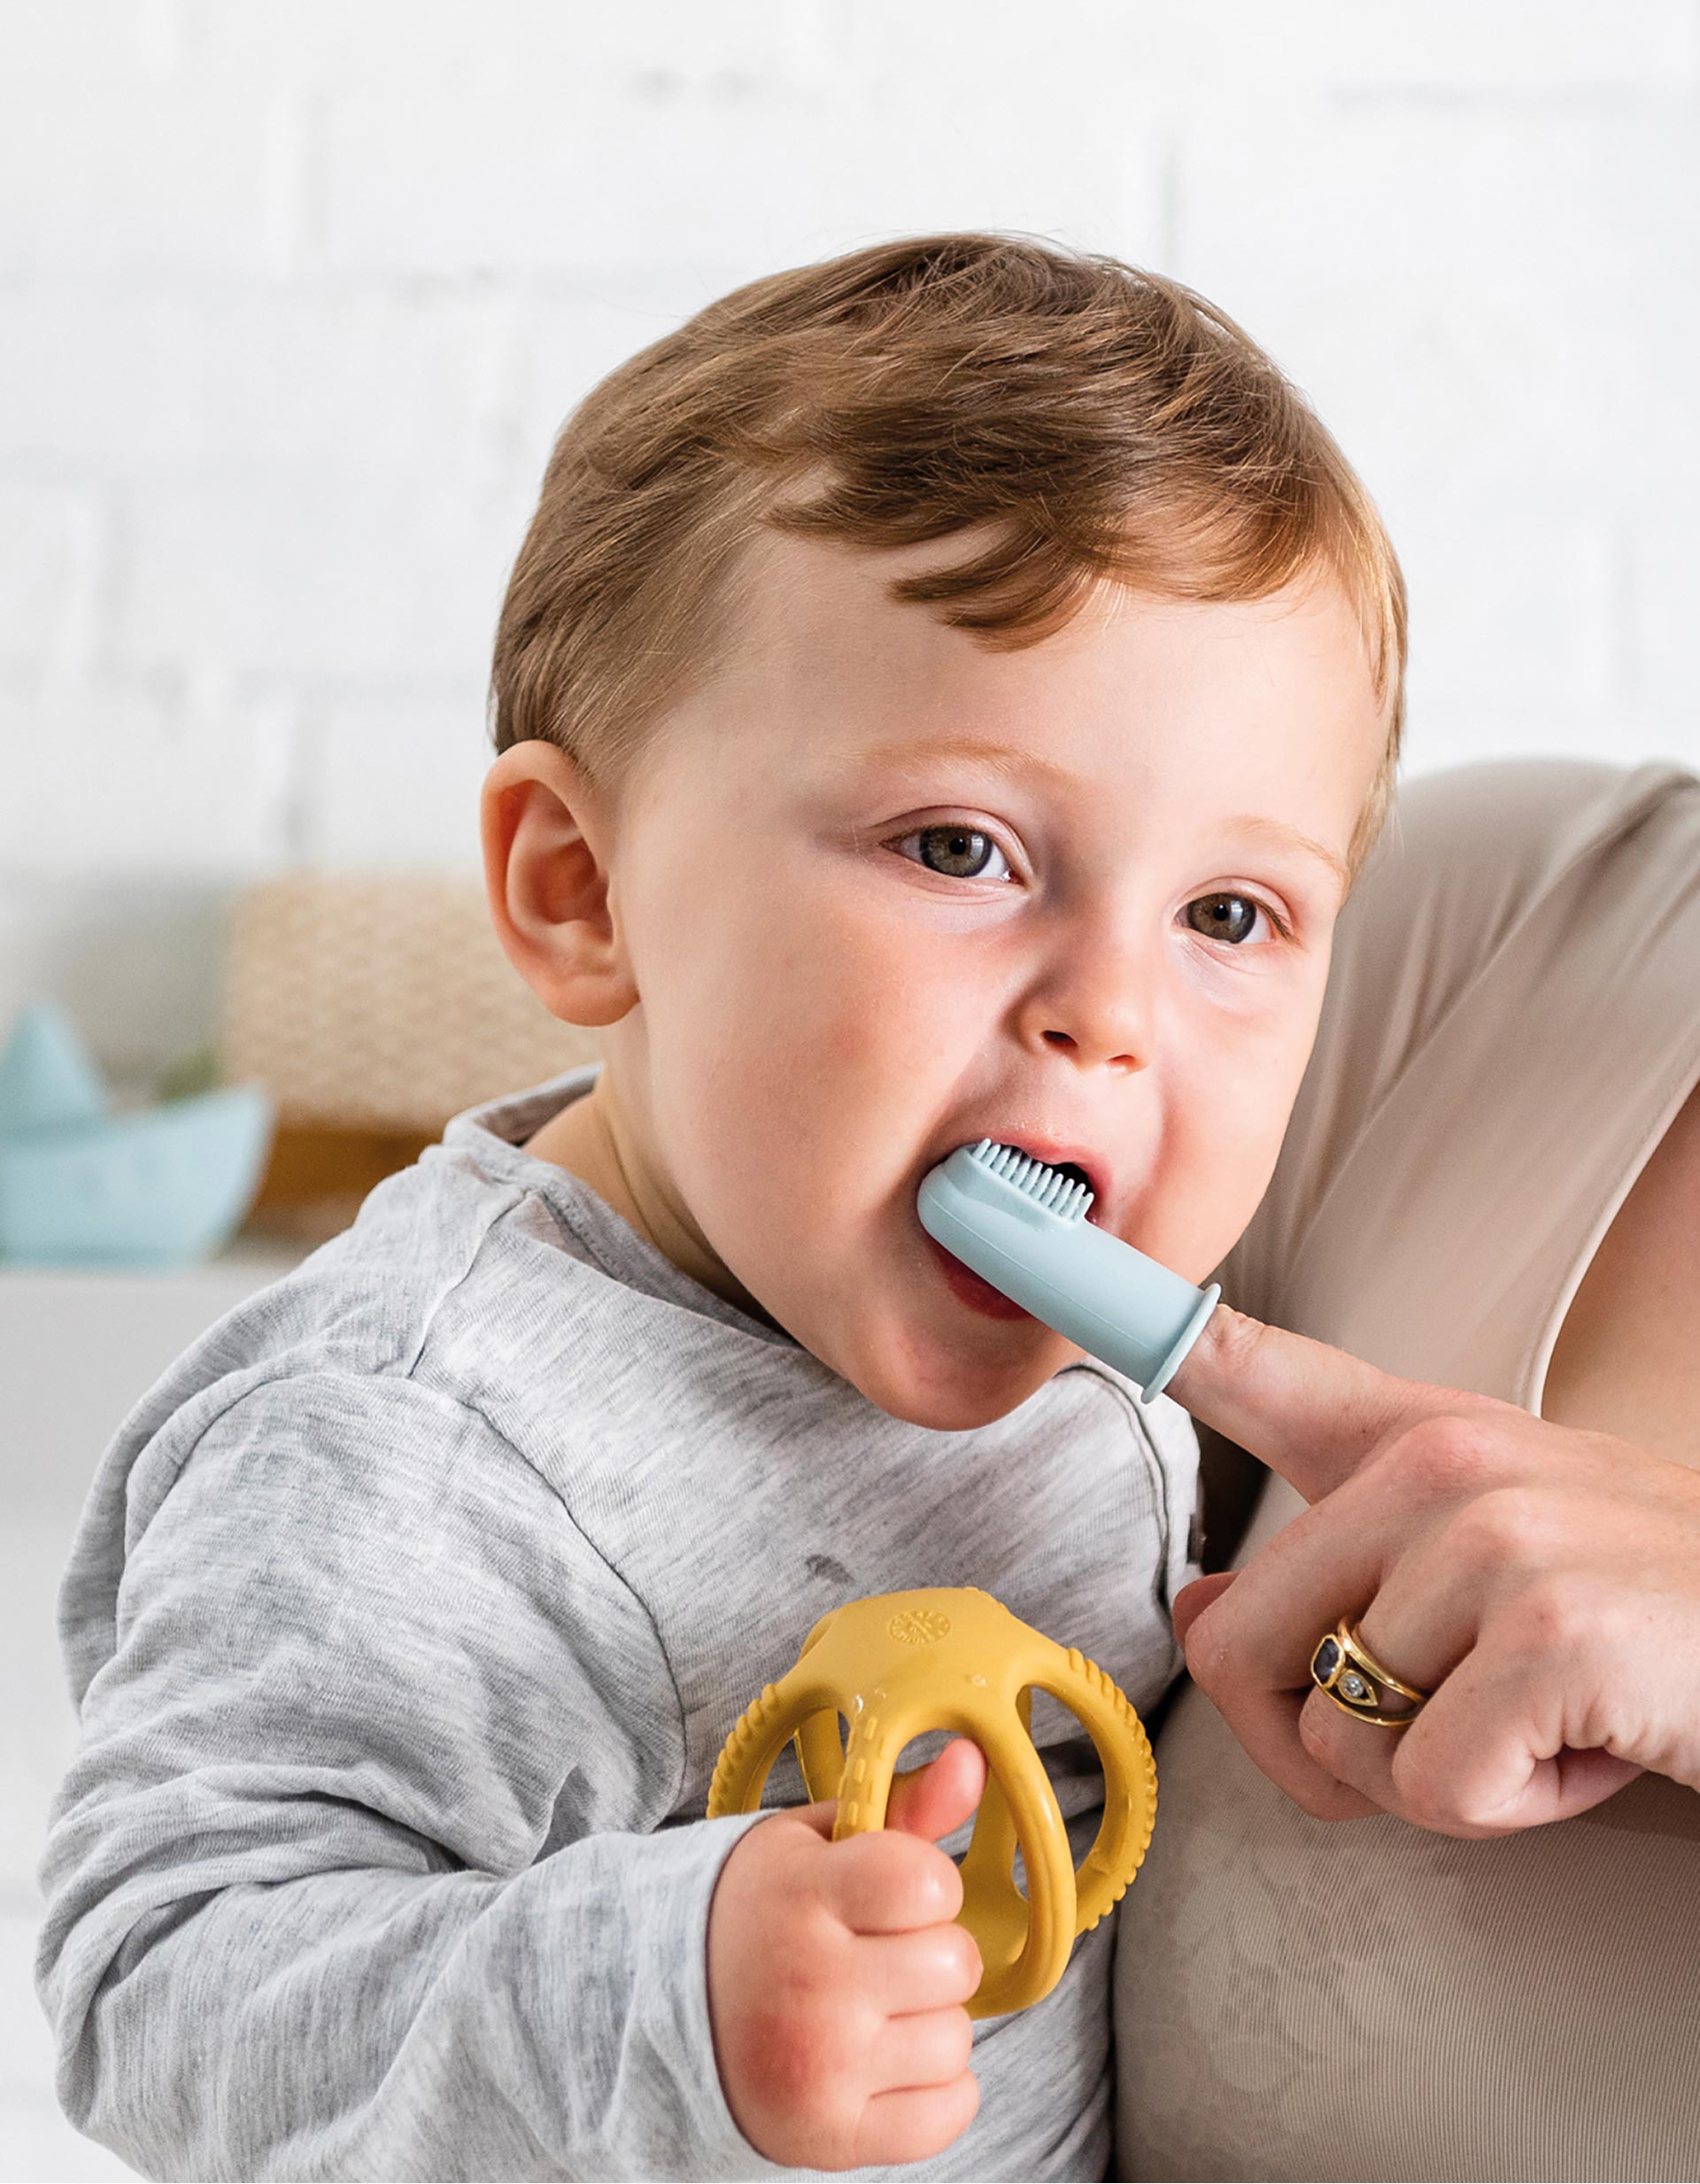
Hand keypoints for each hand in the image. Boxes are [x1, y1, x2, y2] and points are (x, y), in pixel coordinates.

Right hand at [706, 1737, 985, 2169]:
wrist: (664, 2013)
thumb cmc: (761, 1912)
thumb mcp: (814, 1844)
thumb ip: (903, 1809)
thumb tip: (975, 1761)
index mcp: (801, 1898)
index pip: (927, 1881)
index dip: (927, 1881)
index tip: (891, 1890)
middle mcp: (812, 1987)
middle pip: (957, 1963)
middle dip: (932, 1949)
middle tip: (879, 1951)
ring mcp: (822, 2071)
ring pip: (958, 2039)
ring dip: (931, 2020)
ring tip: (874, 2007)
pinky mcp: (831, 2139)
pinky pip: (952, 2111)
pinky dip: (938, 2088)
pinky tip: (887, 2059)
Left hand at [1166, 1306, 1699, 1836]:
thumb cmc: (1651, 1613)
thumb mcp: (1490, 1568)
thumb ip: (1343, 1572)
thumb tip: (1210, 1604)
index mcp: (1414, 1434)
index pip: (1245, 1363)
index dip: (1125, 1316)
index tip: (1043, 1253)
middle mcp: (1437, 1462)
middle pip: (1236, 1639)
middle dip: (1315, 1741)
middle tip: (1441, 1736)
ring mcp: (1491, 1538)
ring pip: (1333, 1734)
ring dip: (1434, 1779)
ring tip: (1545, 1719)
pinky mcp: (1547, 1636)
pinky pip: (1426, 1793)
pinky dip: (1506, 1814)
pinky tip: (1588, 1752)